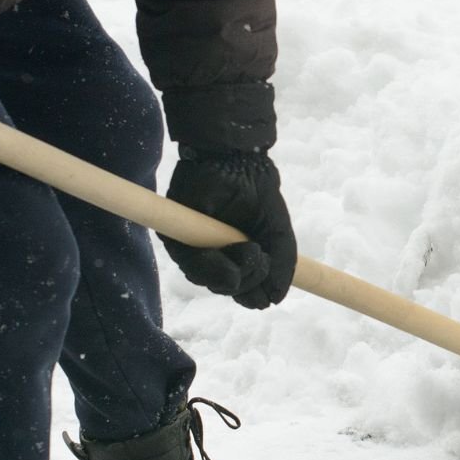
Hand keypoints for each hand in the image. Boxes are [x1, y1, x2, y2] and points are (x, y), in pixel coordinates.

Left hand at [162, 148, 296, 308]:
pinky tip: (239, 248)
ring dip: (236, 273)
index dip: (251, 297)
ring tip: (252, 249)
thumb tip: (276, 298)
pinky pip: (192, 264)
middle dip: (248, 284)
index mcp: (233, 257)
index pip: (238, 289)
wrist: (237, 161)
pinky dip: (217, 264)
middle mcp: (211, 255)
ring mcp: (192, 248)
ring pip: (208, 281)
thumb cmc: (257, 192)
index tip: (266, 296)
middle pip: (224, 289)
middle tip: (262, 259)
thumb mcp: (278, 231)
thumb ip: (283, 263)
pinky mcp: (176, 238)